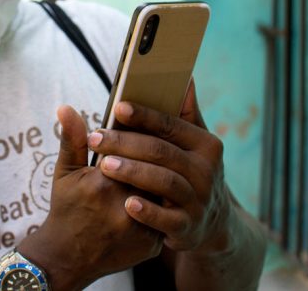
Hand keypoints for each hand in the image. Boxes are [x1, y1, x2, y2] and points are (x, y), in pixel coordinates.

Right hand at [18, 106, 163, 289]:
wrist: (68, 257)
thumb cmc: (67, 208)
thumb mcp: (65, 173)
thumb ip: (71, 139)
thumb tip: (66, 107)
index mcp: (102, 183)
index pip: (135, 150)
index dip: (140, 138)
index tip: (140, 129)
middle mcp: (124, 206)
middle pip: (155, 169)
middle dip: (157, 155)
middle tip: (156, 145)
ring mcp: (140, 228)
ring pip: (166, 191)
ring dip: (165, 177)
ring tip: (161, 167)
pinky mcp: (151, 244)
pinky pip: (167, 214)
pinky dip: (166, 201)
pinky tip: (162, 192)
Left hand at [87, 82, 231, 253]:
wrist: (212, 223)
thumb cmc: (191, 172)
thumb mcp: (193, 145)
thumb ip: (185, 114)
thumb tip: (186, 78)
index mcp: (205, 144)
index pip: (171, 125)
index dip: (144, 116)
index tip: (117, 109)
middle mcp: (206, 171)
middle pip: (162, 152)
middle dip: (126, 144)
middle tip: (96, 139)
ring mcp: (199, 200)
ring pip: (164, 182)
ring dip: (133, 172)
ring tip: (104, 166)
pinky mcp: (188, 227)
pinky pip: (167, 219)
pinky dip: (148, 211)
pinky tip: (127, 204)